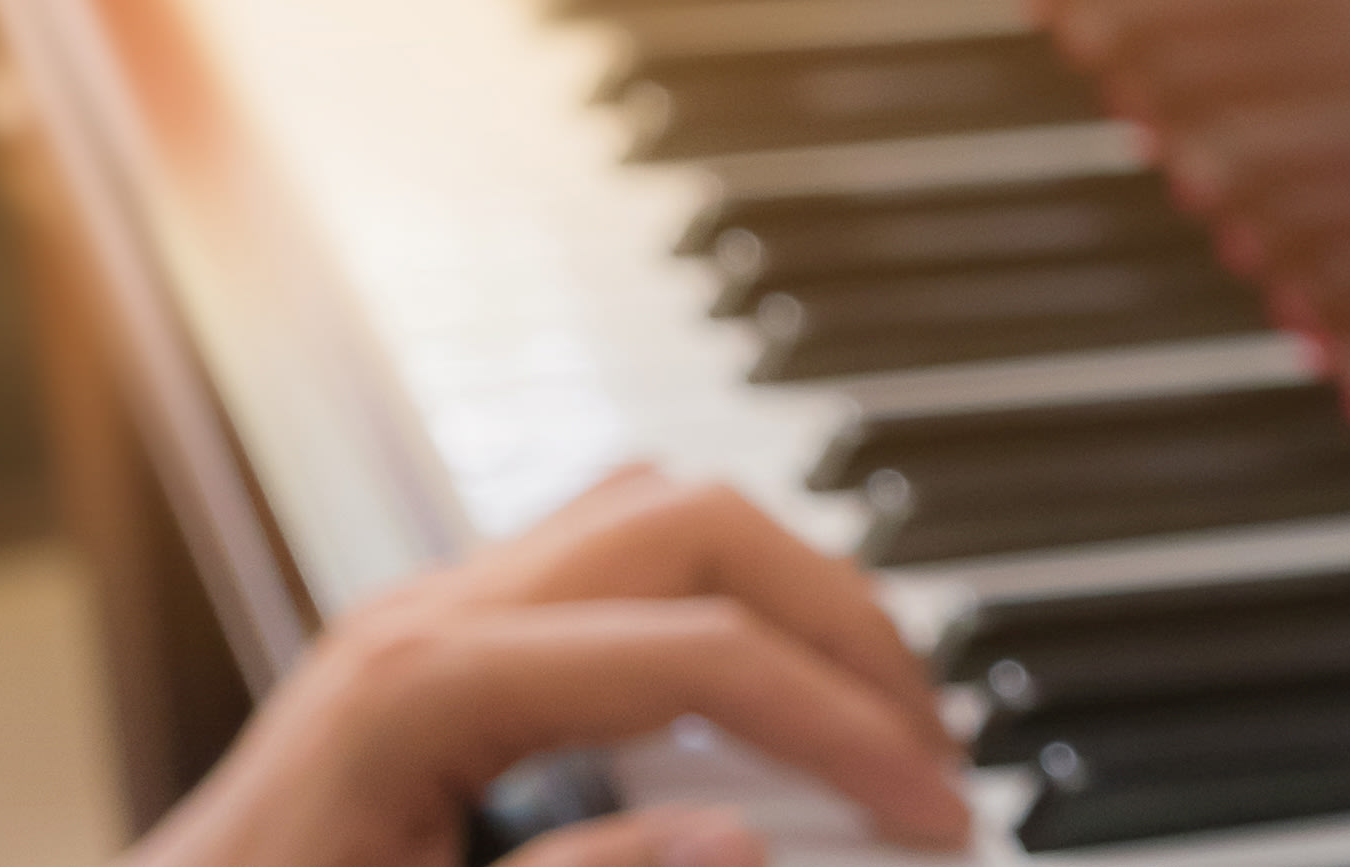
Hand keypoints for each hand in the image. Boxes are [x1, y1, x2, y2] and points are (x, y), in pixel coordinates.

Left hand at [127, 467, 972, 866]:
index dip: (841, 727)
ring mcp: (422, 618)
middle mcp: (423, 618)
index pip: (699, 653)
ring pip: (658, 515)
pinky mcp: (430, 651)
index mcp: (419, 689)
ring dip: (784, 595)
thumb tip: (740, 837)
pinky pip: (606, 567)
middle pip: (697, 526)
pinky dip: (710, 610)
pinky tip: (749, 712)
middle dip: (840, 622)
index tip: (930, 807)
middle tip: (926, 741)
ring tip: (864, 712)